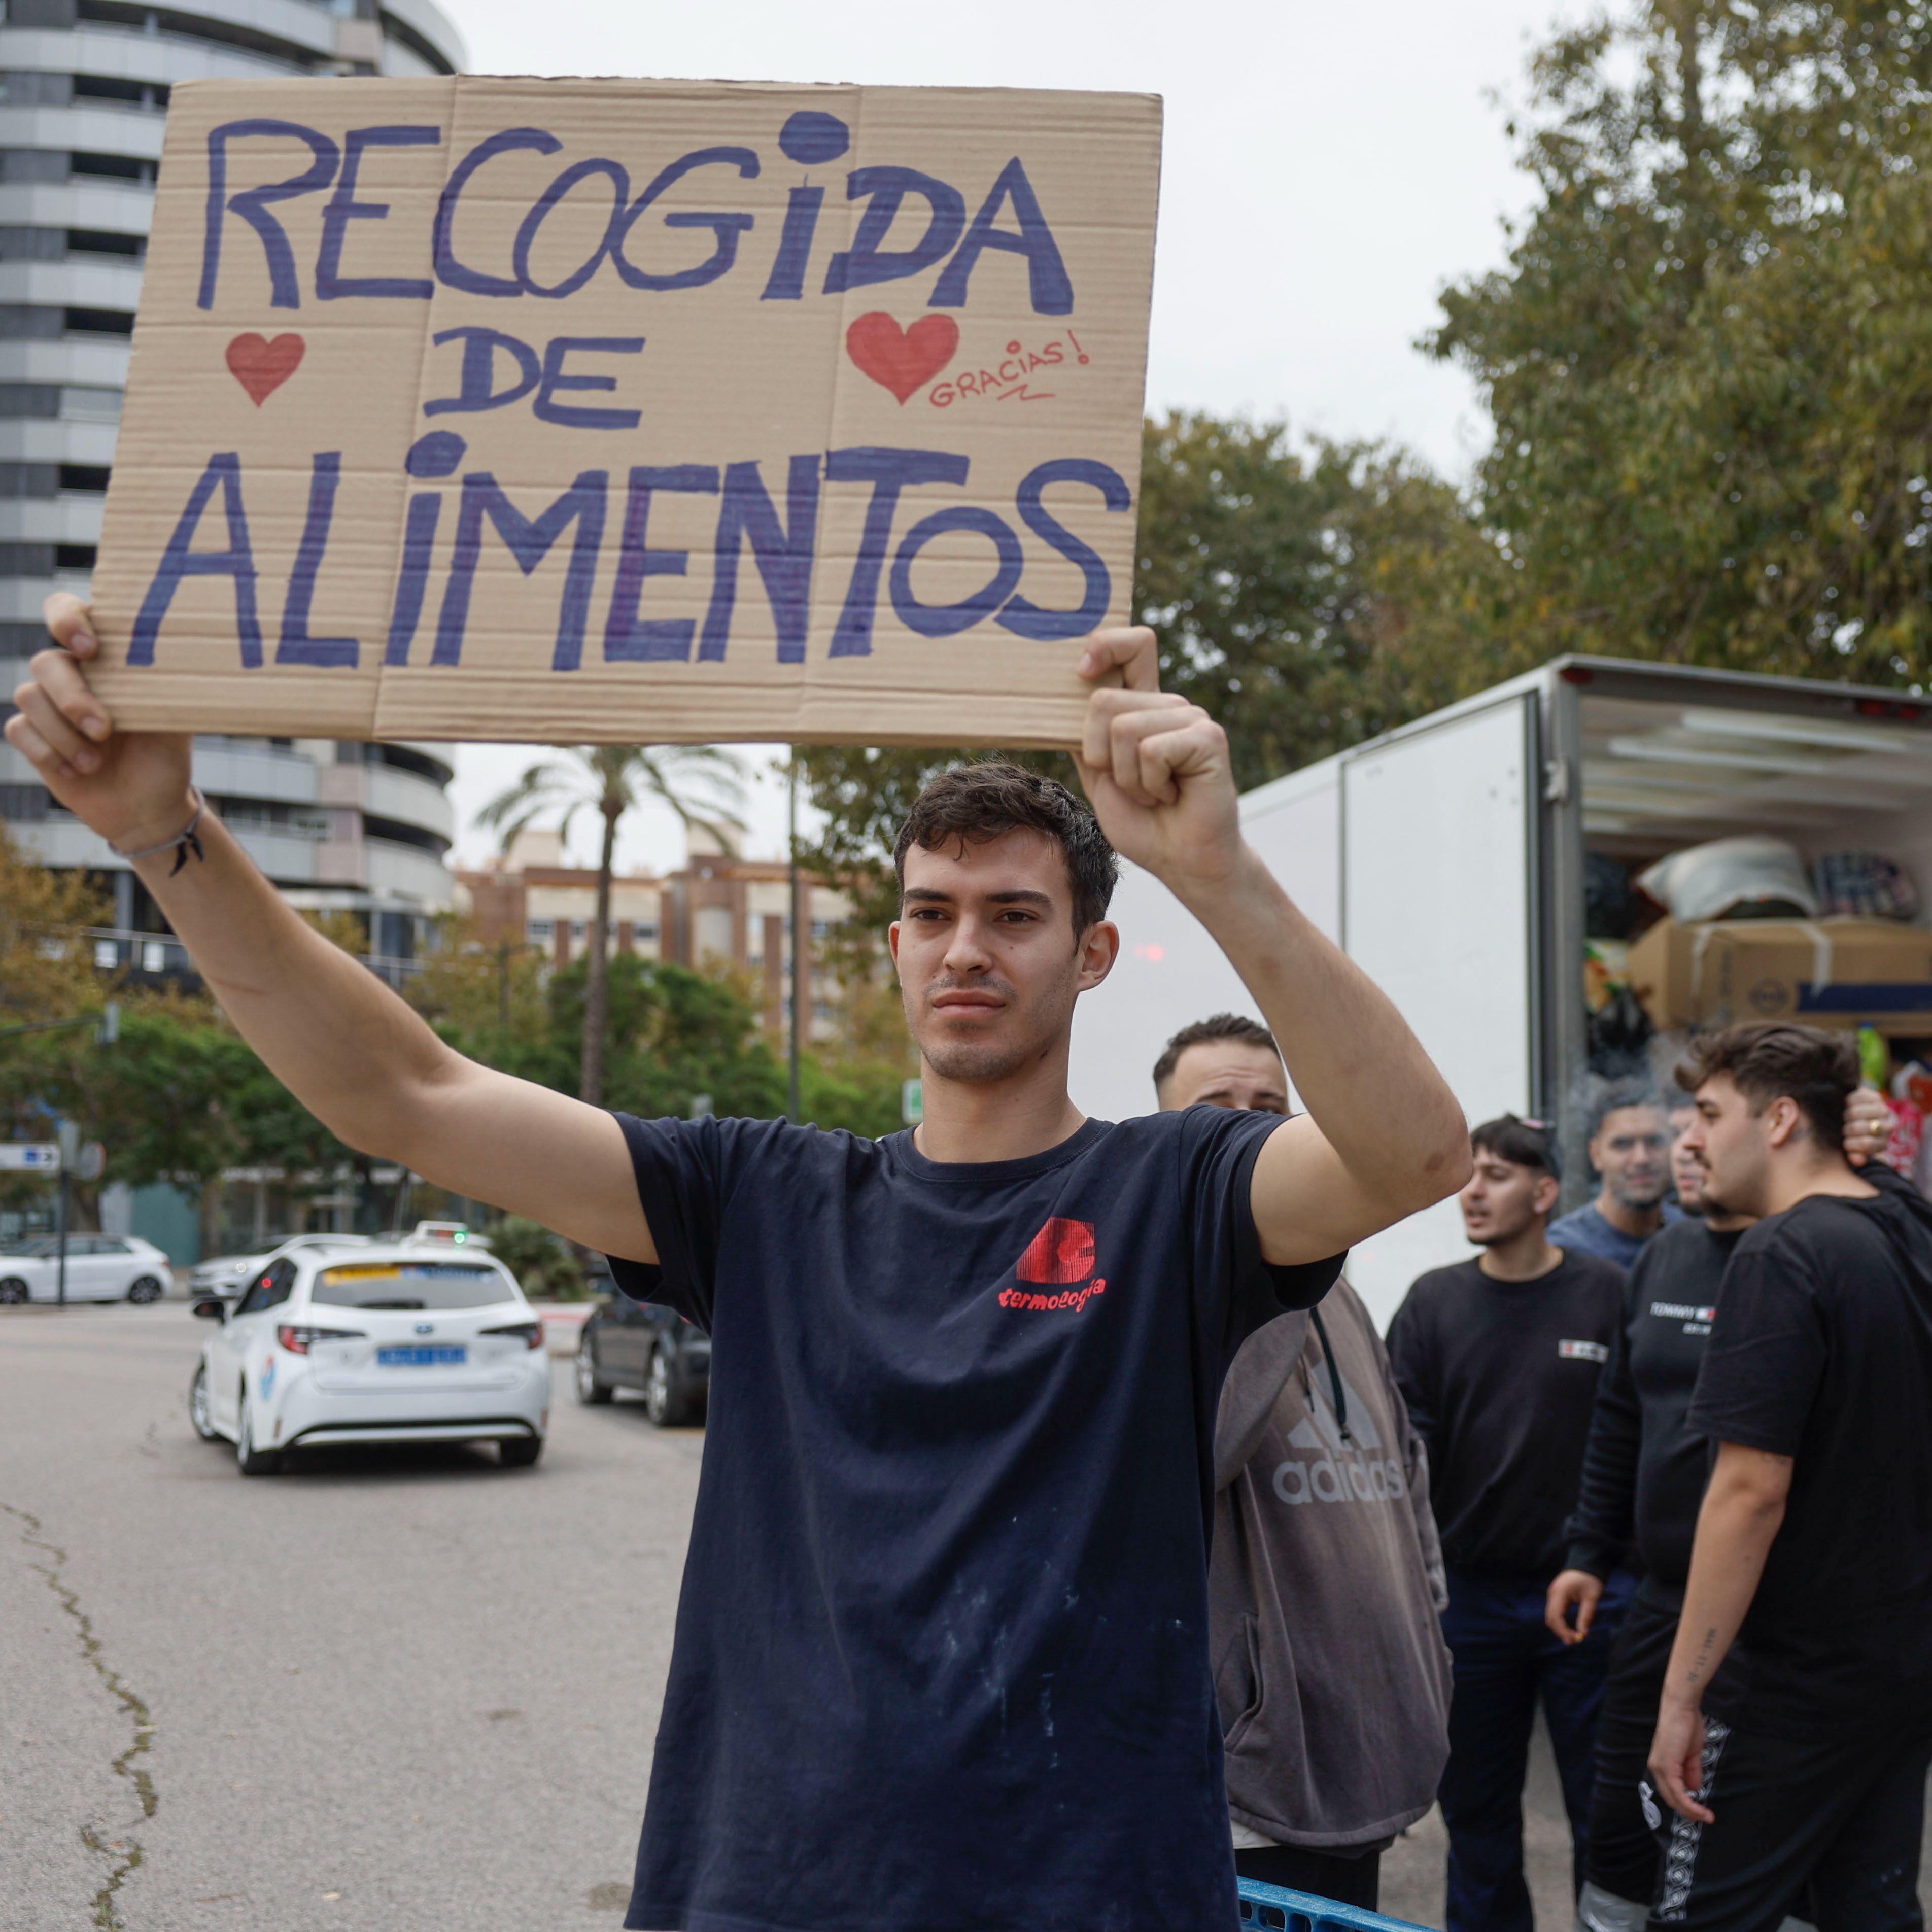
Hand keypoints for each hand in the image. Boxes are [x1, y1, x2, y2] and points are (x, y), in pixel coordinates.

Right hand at [6, 594, 193, 850]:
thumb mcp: (174, 720)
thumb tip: (180, 657)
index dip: (67, 619)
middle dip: (73, 698)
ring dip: (64, 735)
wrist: (147, 807)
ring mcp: (49, 704)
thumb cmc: (164, 756)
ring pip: (29, 696)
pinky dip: (48, 753)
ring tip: (97, 762)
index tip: (89, 649)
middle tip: (104, 731)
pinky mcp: (33, 735)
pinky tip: (77, 772)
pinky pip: (19, 729)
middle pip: (46, 662)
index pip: (69, 612)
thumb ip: (166, 686)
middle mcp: (73, 674)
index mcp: (106, 659)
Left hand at [1074, 628, 1241, 897]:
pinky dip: (1149, 785)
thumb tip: (1062, 699)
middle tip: (1132, 784)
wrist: (1182, 862)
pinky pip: (1150, 750)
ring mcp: (1192, 717)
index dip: (1105, 644)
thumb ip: (1085, 737)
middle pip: (1103, 699)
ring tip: (1154, 794)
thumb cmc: (1143, 822)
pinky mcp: (1208, 737)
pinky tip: (1171, 797)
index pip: (1132, 646)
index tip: (1083, 669)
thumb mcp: (1099, 776)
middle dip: (1100, 755)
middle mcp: (1169, 705)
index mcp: (1144, 706)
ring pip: (1123, 728)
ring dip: (1127, 778)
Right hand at [1544, 1569, 1604, 1646]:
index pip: (1556, 1617)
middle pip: (1550, 1619)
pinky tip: (1569, 1629)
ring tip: (1573, 1637)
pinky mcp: (1556, 1596)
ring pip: (1551, 1617)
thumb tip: (1583, 1634)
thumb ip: (1586, 1615)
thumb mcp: (1592, 1597)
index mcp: (1560, 1593)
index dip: (1564, 1631)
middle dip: (1561, 1632)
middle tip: (1575, 1641)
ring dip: (1560, 1628)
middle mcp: (1552, 1594)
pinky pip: (1554, 1612)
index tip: (1577, 1639)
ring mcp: (1552, 1595)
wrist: (1586, 1563)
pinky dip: (1560, 1622)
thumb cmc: (1590, 1579)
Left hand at [1649, 1698, 1714, 1824]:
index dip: (1685, 1805)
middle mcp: (1656, 1768)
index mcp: (1661, 1764)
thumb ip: (1691, 1771)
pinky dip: (1690, 1804)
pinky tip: (1701, 1811)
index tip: (1701, 1813)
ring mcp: (1659, 1767)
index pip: (1670, 1792)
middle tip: (1705, 1818)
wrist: (1681, 1707)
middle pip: (1671, 1799)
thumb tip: (1694, 1789)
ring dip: (1691, 1811)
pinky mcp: (1666, 1766)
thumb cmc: (1687, 1726)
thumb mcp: (1691, 1754)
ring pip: (1674, 1799)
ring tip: (1707, 1818)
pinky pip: (1678, 1792)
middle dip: (1688, 1811)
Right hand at [1845, 1085, 1893, 1167]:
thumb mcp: (1854, 1150)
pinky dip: (1848, 1101)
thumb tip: (1857, 1160)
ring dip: (1845, 1115)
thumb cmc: (1854, 1138)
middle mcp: (1887, 1126)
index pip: (1865, 1144)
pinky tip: (1847, 1106)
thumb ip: (1855, 1155)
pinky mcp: (1875, 1097)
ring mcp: (1882, 1110)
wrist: (1858, 1118)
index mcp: (1882, 1143)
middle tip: (1844, 1129)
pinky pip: (1855, 1098)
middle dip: (1846, 1129)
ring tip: (1845, 1118)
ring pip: (1854, 1112)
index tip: (1845, 1143)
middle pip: (1857, 1127)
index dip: (1850, 1144)